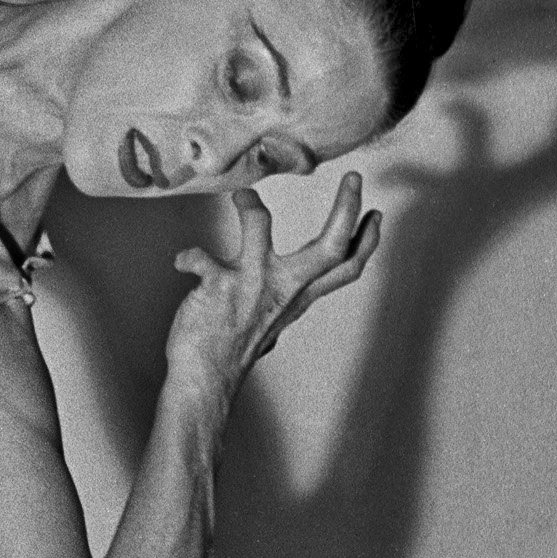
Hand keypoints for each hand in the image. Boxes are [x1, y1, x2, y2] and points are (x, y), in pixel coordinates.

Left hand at [165, 173, 381, 399]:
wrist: (206, 379)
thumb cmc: (233, 347)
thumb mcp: (272, 320)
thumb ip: (284, 296)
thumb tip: (295, 285)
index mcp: (297, 296)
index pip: (344, 268)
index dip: (365, 241)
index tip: (375, 214)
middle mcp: (282, 289)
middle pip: (331, 248)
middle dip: (346, 210)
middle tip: (354, 178)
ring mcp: (253, 286)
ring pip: (261, 229)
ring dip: (250, 207)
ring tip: (242, 196)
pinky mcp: (220, 286)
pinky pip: (201, 258)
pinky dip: (188, 257)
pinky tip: (181, 262)